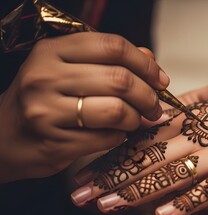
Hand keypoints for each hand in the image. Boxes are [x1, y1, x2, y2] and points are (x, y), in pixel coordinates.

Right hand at [0, 32, 167, 182]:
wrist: (3, 136)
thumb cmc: (43, 99)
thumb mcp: (67, 69)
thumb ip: (108, 60)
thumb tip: (149, 59)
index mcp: (52, 51)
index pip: (112, 46)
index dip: (145, 63)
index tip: (160, 79)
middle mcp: (46, 77)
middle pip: (119, 79)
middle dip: (148, 96)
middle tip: (154, 106)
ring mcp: (47, 111)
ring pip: (117, 111)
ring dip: (136, 119)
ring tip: (135, 121)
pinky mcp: (54, 143)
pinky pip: (107, 138)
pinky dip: (120, 137)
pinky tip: (115, 134)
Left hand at [71, 86, 207, 214]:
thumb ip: (189, 130)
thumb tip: (160, 136)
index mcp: (189, 121)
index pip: (142, 141)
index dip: (113, 158)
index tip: (85, 174)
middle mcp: (197, 136)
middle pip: (147, 159)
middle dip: (112, 178)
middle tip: (80, 196)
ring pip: (169, 174)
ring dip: (137, 191)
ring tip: (107, 205)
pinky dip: (187, 201)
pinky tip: (162, 214)